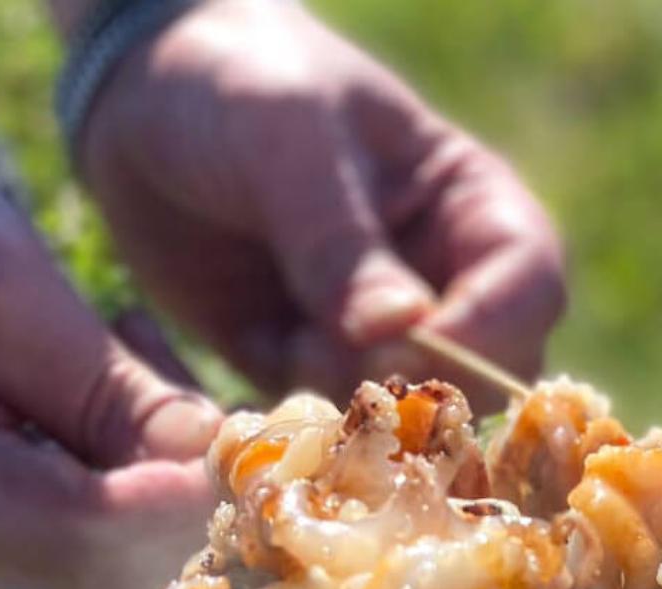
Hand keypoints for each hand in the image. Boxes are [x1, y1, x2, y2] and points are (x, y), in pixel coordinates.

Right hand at [0, 122, 222, 588]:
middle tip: (225, 401)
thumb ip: (100, 384)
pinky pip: (102, 544)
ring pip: (120, 575)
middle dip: (194, 505)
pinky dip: (146, 484)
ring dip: (174, 492)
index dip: (184, 499)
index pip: (83, 536)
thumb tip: (211, 459)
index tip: (250, 440)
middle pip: (113, 581)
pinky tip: (131, 392)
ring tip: (151, 367)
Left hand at [75, 0, 566, 406]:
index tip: (408, 346)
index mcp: (471, 208)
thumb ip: (339, 234)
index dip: (486, 332)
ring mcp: (376, 339)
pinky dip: (298, 428)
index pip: (528, 289)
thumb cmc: (233, 85)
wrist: (133, 102)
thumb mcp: (286, 136)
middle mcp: (442, 284)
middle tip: (331, 359)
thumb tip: (401, 332)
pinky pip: (327, 431)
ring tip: (284, 348)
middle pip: (483, 377)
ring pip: (406, 420)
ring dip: (350, 412)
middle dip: (417, 388)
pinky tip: (255, 374)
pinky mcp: (307, 373)